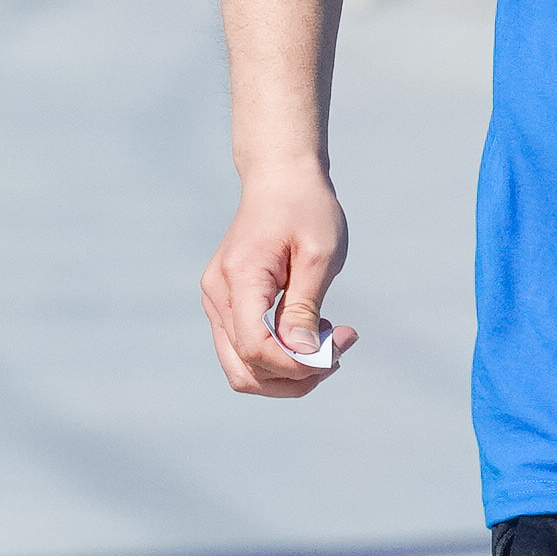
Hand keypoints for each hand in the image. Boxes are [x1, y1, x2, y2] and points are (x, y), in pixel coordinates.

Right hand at [201, 169, 356, 395]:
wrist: (280, 177)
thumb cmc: (305, 207)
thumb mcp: (319, 253)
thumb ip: (306, 306)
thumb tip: (302, 356)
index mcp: (239, 279)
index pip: (256, 349)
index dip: (296, 366)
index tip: (339, 348)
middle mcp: (217, 295)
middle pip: (243, 370)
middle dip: (294, 378)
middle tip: (338, 353)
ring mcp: (217, 301)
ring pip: (242, 367)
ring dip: (287, 371)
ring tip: (328, 341)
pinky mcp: (226, 303)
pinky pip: (245, 348)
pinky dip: (278, 355)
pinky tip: (311, 333)